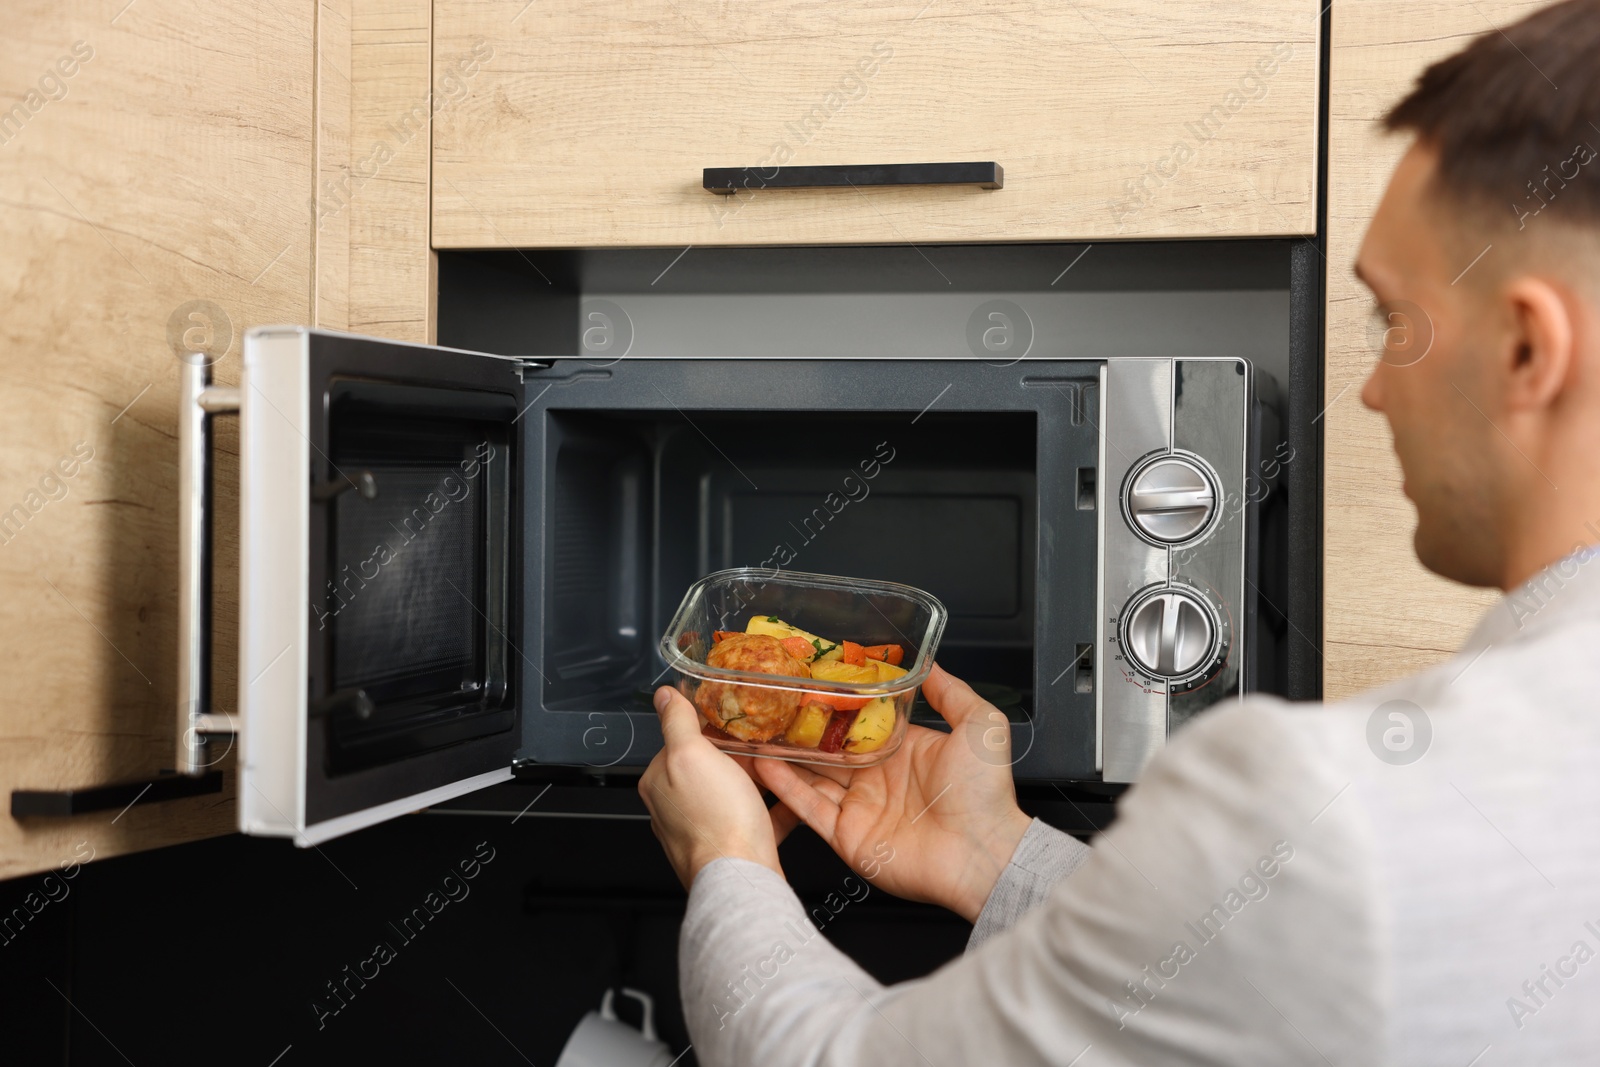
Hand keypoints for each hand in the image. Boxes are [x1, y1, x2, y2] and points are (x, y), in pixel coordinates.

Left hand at [638, 686, 786, 889]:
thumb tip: (664, 695)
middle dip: (737, 755)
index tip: (734, 719)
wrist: (742, 879)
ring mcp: (704, 830)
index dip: (708, 728)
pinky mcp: (732, 847)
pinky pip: (756, 819)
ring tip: (784, 764)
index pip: (679, 742)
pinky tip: (793, 797)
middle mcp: (675, 809)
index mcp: (660, 783)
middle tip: (765, 741)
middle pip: (709, 768)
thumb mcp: (691, 755)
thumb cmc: (716, 819)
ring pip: (734, 793)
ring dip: (759, 779)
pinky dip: (774, 807)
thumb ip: (677, 722)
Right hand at [754, 664, 1031, 922]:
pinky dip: (786, 788)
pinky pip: (809, 808)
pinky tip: (766, 766)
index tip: (807, 684)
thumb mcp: (979, 725)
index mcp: (902, 751)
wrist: (983, 854)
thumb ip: (951, 692)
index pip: (857, 724)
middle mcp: (876, 778)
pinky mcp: (847, 835)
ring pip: (811, 776)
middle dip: (800, 731)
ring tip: (756, 733)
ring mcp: (860, 807)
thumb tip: (931, 664)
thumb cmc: (986, 794)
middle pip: (827, 750)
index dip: (833, 706)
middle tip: (770, 707)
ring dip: (784, 756)